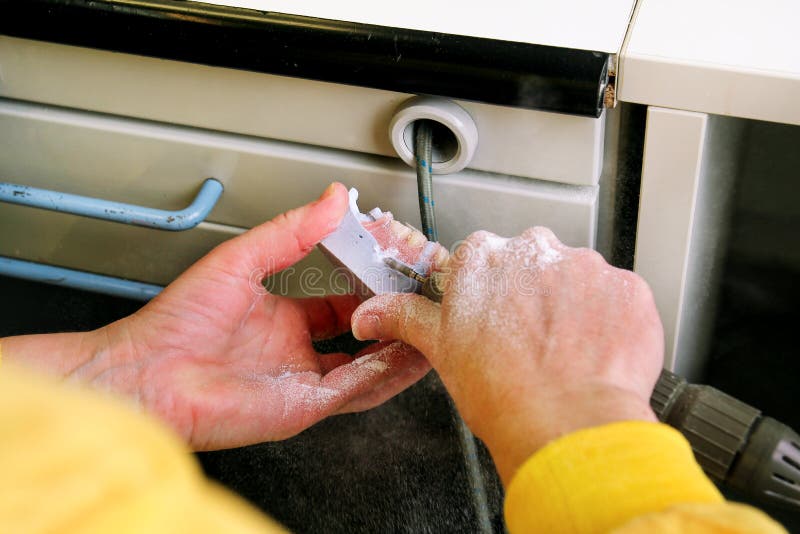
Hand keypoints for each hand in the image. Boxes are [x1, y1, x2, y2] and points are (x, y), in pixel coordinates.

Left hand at [3, 183, 429, 449]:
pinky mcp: (304, 406)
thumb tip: (331, 200)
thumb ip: (290, 232)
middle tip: (422, 298)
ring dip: (401, 348)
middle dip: (394, 317)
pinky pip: (356, 390)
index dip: (371, 287)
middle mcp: (298, 352)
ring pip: (369, 368)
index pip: (343, 303)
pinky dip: (384, 373)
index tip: (394, 269)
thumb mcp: (241, 261)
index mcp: (284, 319)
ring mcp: (304, 382)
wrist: (147, 373)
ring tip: (429, 325)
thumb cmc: (177, 323)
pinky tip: (406, 352)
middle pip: (363, 337)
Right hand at [351, 227, 662, 483]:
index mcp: (483, 257)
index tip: (495, 319)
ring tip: (564, 353)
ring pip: (576, 279)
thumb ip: (403, 318)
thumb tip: (368, 315)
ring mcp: (586, 266)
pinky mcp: (628, 288)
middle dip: (531, 294)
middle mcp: (535, 248)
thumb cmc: (501, 393)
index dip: (490, 296)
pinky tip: (594, 353)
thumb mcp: (440, 350)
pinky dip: (608, 321)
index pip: (484, 262)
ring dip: (572, 307)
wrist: (567, 427)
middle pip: (532, 263)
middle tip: (528, 341)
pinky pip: (616, 298)